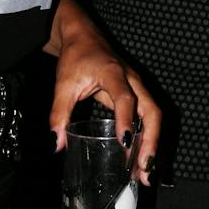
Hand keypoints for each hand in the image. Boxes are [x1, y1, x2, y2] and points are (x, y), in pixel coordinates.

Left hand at [46, 0, 160, 184]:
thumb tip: (56, 144)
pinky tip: (140, 159)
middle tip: (143, 169)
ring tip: (145, 173)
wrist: (84, 36)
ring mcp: (137, 88)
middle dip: (151, 141)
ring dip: (152, 144)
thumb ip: (59, 113)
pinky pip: (148, 118)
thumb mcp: (63, 84)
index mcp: (114, 74)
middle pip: (152, 112)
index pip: (125, 98)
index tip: (124, 143)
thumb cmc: (76, 57)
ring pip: (153, 117)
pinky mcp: (136, 95)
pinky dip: (147, 139)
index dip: (126, 120)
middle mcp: (132, 81)